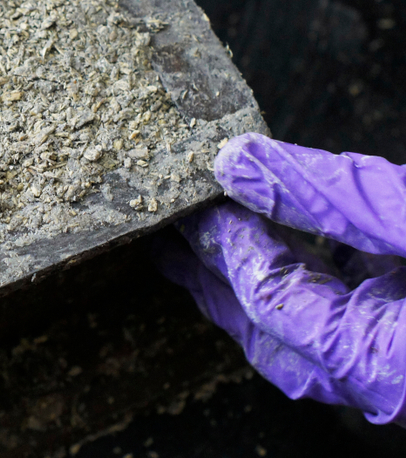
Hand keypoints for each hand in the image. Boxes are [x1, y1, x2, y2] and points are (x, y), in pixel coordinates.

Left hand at [155, 133, 405, 424]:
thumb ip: (336, 195)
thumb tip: (239, 162)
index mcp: (386, 363)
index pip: (272, 301)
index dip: (228, 247)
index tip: (194, 205)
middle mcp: (384, 383)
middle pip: (268, 332)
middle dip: (211, 279)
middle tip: (163, 235)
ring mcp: (393, 373)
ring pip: (300, 335)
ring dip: (250, 283)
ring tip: (204, 240)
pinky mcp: (405, 351)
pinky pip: (339, 323)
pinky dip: (305, 280)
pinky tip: (283, 240)